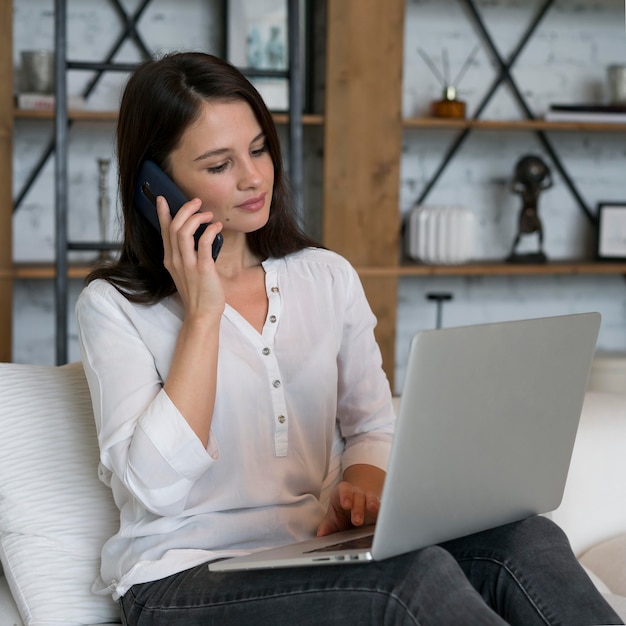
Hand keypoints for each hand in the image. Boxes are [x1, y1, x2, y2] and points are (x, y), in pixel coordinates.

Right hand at [157, 195, 224, 317]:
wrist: (202, 314)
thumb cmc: (199, 294)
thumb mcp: (187, 272)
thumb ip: (187, 256)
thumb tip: (197, 237)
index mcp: (170, 260)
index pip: (164, 231)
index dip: (163, 213)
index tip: (163, 199)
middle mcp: (175, 260)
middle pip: (173, 226)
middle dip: (185, 209)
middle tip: (197, 202)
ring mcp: (187, 264)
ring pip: (183, 231)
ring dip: (196, 217)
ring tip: (208, 214)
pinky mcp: (202, 269)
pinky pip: (203, 243)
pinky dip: (210, 230)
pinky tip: (217, 227)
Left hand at [316, 464, 384, 536]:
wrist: (355, 507)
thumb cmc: (342, 512)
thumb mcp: (333, 519)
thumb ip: (327, 527)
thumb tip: (320, 536)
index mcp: (343, 493)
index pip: (344, 489)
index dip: (345, 496)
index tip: (345, 505)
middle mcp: (357, 494)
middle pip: (358, 496)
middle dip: (358, 508)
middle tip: (357, 520)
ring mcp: (369, 499)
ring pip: (371, 498)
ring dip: (372, 504)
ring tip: (373, 510)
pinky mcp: (379, 507)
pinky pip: (382, 506)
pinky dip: (383, 510)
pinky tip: (385, 516)